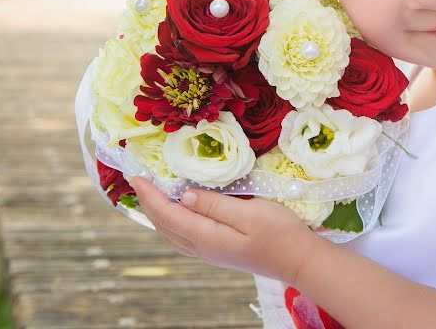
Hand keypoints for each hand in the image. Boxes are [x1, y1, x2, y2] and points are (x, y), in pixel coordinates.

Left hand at [129, 176, 321, 284]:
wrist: (299, 260)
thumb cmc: (279, 233)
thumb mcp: (249, 212)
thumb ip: (215, 204)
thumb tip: (184, 195)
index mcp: (206, 236)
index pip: (167, 213)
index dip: (150, 194)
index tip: (137, 176)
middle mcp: (203, 248)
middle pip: (164, 226)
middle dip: (148, 204)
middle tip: (139, 181)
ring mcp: (210, 253)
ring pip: (172, 234)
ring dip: (158, 215)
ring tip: (151, 195)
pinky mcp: (219, 252)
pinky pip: (183, 237)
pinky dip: (172, 223)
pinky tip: (177, 213)